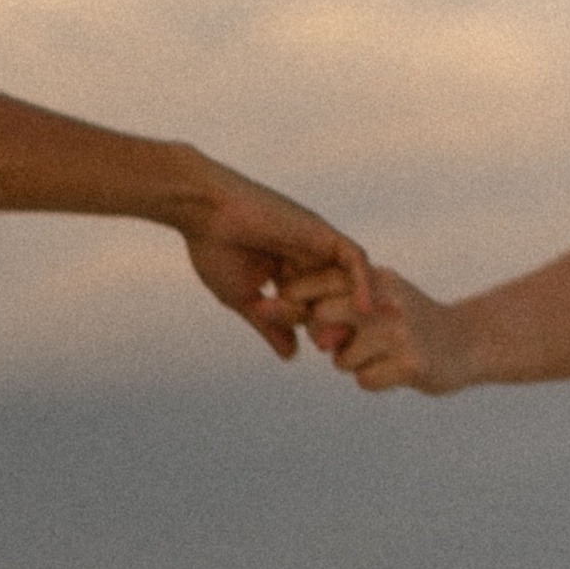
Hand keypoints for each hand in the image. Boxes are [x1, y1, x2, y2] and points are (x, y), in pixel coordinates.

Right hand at [176, 169, 370, 363]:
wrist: (205, 212)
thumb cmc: (216, 251)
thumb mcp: (244, 299)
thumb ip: (270, 326)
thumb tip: (291, 356)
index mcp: (286, 272)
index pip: (314, 305)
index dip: (319, 328)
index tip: (317, 348)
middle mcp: (306, 258)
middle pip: (335, 296)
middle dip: (336, 322)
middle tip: (328, 345)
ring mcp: (316, 245)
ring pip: (348, 280)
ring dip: (349, 307)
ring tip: (344, 333)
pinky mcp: (323, 233)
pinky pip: (355, 259)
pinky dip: (363, 282)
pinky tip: (363, 309)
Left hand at [300, 260, 469, 394]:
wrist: (467, 342)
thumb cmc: (407, 320)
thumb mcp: (377, 297)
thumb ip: (331, 300)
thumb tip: (270, 308)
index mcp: (378, 279)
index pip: (320, 284)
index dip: (295, 300)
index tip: (290, 310)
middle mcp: (388, 302)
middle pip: (321, 318)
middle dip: (321, 336)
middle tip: (337, 342)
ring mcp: (400, 333)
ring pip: (341, 358)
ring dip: (352, 363)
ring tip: (381, 354)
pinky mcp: (411, 364)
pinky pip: (364, 380)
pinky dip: (373, 380)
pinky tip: (395, 369)